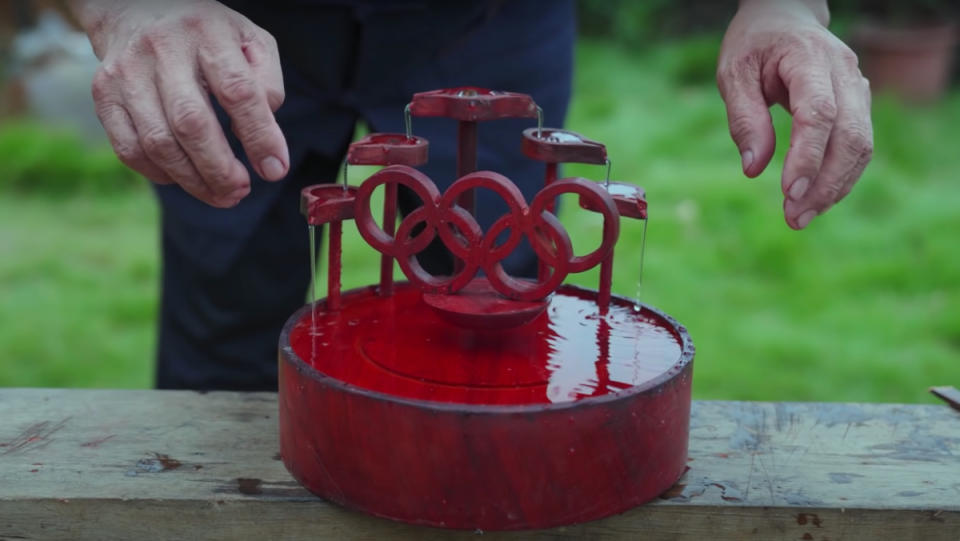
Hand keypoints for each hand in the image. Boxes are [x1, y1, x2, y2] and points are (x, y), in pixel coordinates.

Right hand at [72, 0, 287, 206]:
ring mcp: (127, 72)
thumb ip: (266, 86)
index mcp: (207, 33)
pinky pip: (129, 149)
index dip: (259, 137)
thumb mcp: (250, 42)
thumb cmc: (208, 36)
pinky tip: (184, 178)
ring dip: (193, 180)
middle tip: (240, 192)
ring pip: (158, 142)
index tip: (274, 170)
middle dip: (220, 169)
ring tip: (221, 195)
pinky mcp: (104, 95)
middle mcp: (162, 49)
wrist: (138, 9)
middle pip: (191, 123)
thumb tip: (266, 140)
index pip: (238, 91)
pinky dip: (160, 174)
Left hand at [717, 0, 872, 228]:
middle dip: (824, 183)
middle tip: (793, 218)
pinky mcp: (858, 105)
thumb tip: (754, 169)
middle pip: (850, 135)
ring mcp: (858, 88)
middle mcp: (844, 72)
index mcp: (810, 59)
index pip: (819, 113)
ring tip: (800, 217)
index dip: (808, 156)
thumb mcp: (734, 74)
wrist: (785, 17)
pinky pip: (859, 147)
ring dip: (835, 187)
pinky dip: (840, 177)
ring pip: (862, 146)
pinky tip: (815, 200)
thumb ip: (744, 119)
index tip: (789, 192)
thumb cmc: (754, 46)